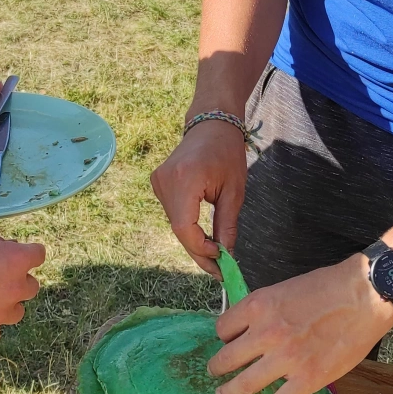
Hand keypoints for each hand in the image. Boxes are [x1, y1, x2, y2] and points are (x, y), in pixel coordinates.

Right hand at [0, 226, 44, 343]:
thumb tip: (5, 252)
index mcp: (16, 260)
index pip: (38, 255)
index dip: (26, 253)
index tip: (14, 254)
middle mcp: (15, 289)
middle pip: (31, 287)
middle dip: (15, 280)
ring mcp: (0, 314)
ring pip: (16, 312)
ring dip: (4, 304)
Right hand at [150, 119, 247, 279]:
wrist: (211, 123)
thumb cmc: (227, 152)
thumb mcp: (234, 191)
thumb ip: (227, 226)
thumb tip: (225, 256)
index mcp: (184, 179)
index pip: (184, 227)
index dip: (200, 249)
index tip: (220, 261)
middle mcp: (165, 181)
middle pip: (178, 229)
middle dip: (199, 251)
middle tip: (219, 270)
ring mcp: (158, 182)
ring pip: (175, 224)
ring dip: (194, 241)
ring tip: (215, 253)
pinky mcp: (159, 184)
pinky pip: (173, 214)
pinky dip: (188, 228)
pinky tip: (203, 237)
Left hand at [207, 256, 392, 393]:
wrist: (364, 295)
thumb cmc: (328, 286)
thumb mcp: (285, 288)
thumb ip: (267, 310)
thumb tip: (254, 327)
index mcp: (258, 306)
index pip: (223, 327)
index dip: (224, 336)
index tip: (229, 341)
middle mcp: (265, 333)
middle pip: (227, 358)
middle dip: (218, 367)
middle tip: (216, 372)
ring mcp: (285, 359)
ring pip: (244, 383)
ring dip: (229, 391)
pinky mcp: (307, 379)